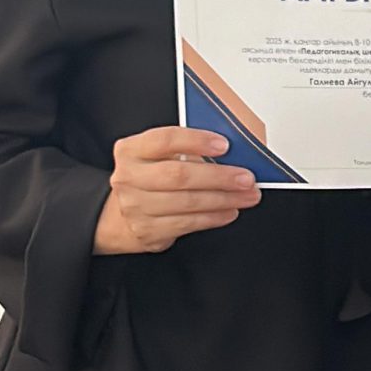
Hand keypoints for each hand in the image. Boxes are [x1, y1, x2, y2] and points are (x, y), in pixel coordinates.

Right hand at [93, 127, 260, 254]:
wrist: (123, 214)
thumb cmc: (150, 177)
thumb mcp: (160, 155)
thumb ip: (188, 148)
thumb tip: (232, 150)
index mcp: (131, 150)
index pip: (164, 140)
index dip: (196, 140)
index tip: (224, 145)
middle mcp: (129, 177)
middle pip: (178, 175)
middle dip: (219, 176)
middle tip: (246, 177)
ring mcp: (135, 206)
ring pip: (187, 202)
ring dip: (223, 199)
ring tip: (247, 195)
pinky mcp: (148, 230)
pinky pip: (188, 224)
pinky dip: (214, 217)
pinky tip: (230, 210)